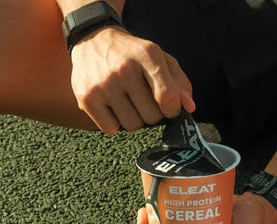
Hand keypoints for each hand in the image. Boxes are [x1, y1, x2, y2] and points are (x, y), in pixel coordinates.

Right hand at [70, 27, 194, 133]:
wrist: (93, 41)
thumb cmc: (133, 55)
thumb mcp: (160, 58)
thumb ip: (180, 82)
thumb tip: (190, 108)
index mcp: (147, 55)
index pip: (168, 97)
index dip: (172, 110)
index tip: (168, 107)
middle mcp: (124, 69)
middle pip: (152, 116)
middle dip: (153, 114)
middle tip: (143, 101)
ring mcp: (103, 84)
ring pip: (133, 125)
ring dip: (134, 119)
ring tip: (128, 102)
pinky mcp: (86, 98)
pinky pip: (111, 129)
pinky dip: (115, 123)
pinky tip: (113, 107)